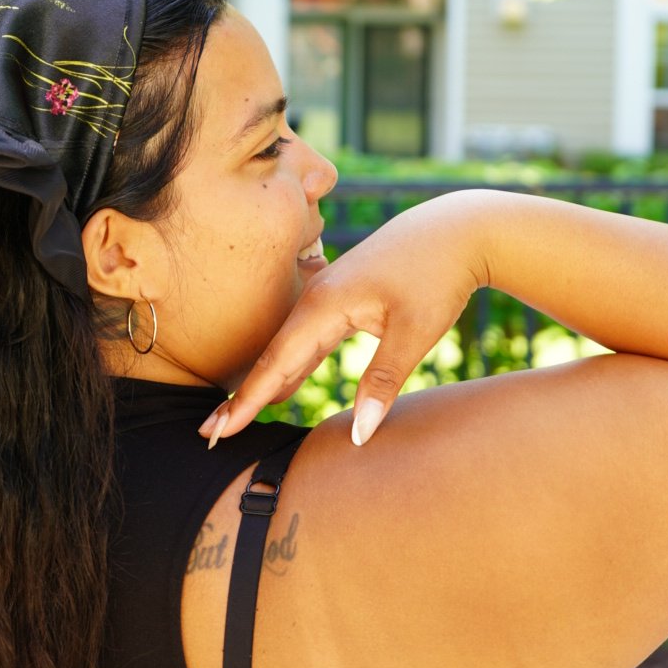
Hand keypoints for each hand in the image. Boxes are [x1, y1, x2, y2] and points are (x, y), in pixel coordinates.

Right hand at [197, 190, 489, 447]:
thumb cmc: (437, 276)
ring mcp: (328, 299)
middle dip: (241, 397)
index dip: (246, 401)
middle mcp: (316, 301)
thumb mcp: (416, 332)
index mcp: (324, 306)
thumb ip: (383, 382)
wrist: (457, 230)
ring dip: (264, 384)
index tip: (217, 432)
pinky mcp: (343, 301)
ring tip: (234, 416)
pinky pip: (308, 342)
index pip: (275, 363)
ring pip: (289, 350)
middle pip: (272, 358)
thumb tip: (360, 437)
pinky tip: (281, 388)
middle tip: (209, 434)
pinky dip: (291, 367)